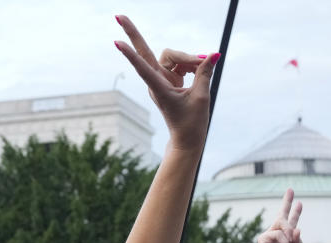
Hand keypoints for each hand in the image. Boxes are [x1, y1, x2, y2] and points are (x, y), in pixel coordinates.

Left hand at [115, 16, 215, 152]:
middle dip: (133, 34)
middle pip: (146, 52)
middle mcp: (156, 81)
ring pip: (173, 56)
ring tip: (203, 64)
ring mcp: (162, 79)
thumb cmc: (192, 123)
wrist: (187, 139)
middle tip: (118, 15)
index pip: (143, 67)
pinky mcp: (169, 79)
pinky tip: (201, 68)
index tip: (117, 42)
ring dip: (189, 59)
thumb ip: (205, 73)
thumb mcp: (201, 97)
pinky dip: (192, 65)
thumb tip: (213, 54)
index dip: (132, 54)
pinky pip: (180, 63)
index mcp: (159, 88)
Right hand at [240, 189, 302, 242]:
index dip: (295, 212)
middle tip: (291, 190)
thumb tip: (297, 229)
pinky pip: (278, 234)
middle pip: (282, 215)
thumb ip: (297, 242)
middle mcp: (276, 233)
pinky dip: (285, 242)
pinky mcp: (264, 238)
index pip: (290, 222)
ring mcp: (269, 234)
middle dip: (287, 202)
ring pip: (283, 224)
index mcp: (284, 237)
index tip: (299, 202)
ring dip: (290, 233)